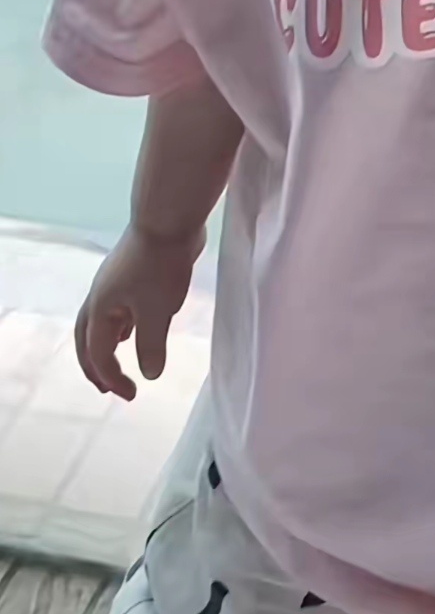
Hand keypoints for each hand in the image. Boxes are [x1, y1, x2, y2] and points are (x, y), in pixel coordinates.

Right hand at [75, 223, 203, 401]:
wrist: (168, 218)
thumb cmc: (160, 266)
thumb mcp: (158, 312)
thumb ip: (151, 346)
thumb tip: (150, 374)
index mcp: (100, 309)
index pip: (98, 354)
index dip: (112, 378)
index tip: (132, 395)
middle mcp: (100, 296)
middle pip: (87, 338)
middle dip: (95, 366)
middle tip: (107, 388)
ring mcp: (114, 282)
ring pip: (100, 321)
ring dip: (105, 344)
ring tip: (116, 359)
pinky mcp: (130, 273)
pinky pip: (116, 307)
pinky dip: (119, 325)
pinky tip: (133, 328)